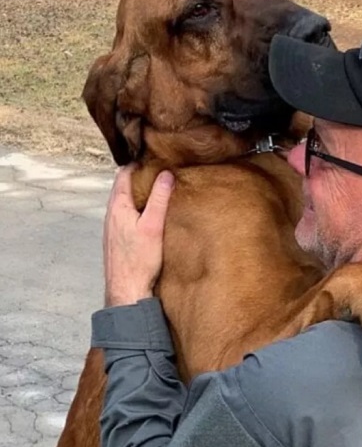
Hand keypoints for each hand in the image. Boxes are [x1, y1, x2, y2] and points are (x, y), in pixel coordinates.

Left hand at [104, 166, 174, 306]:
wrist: (126, 288)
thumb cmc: (139, 260)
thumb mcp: (154, 225)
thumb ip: (160, 199)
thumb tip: (166, 175)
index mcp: (117, 206)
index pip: (124, 174)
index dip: (139, 164)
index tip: (154, 158)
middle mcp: (111, 214)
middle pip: (123, 187)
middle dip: (140, 178)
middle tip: (160, 171)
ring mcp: (112, 227)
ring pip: (125, 202)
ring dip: (139, 194)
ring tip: (159, 191)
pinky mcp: (117, 238)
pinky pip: (126, 215)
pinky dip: (137, 209)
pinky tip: (150, 215)